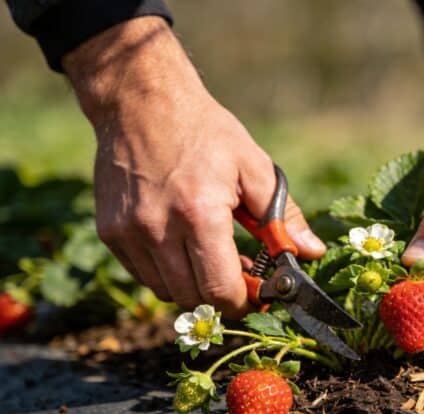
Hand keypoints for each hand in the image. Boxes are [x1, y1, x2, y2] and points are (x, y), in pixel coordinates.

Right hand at [64, 18, 324, 318]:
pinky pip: (143, 274)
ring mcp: (128, 233)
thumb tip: (313, 252)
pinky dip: (166, 273)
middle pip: (194, 298)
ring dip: (194, 286)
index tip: (260, 294)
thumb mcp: (253, 166)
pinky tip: (183, 247)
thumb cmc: (204, 132)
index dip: (245, 302)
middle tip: (241, 278)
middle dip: (223, 297)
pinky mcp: (110, 231)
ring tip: (213, 259)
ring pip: (166, 291)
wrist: (141, 102)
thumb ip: (283, 217)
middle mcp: (158, 229)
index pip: (221, 290)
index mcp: (200, 214)